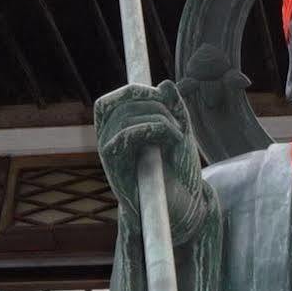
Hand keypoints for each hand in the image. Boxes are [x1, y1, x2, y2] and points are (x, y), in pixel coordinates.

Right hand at [95, 82, 203, 236]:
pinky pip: (125, 135)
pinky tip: (174, 138)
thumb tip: (164, 84)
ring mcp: (109, 155)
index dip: (131, 91)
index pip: (108, 103)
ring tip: (179, 133)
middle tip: (177, 119)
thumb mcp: (180, 131)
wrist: (183, 206)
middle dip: (154, 102)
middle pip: (120, 104)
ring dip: (160, 117)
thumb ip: (173, 108)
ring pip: (126, 117)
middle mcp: (108, 142)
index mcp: (117, 133)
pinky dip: (154, 128)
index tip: (159, 95)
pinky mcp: (115, 168)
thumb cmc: (180, 171)